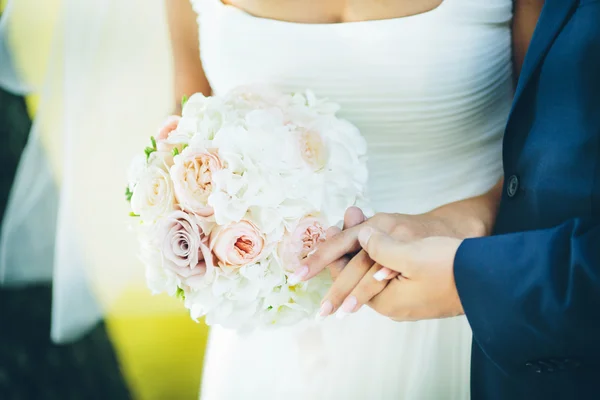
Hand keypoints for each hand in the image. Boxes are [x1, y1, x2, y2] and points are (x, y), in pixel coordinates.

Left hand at [297, 208, 482, 318]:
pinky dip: (380, 255)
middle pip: (357, 278)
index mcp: (387, 301)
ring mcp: (408, 300)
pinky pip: (390, 273)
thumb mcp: (410, 254)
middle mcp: (394, 305)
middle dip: (342, 255)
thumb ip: (379, 246)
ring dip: (362, 251)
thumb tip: (358, 234)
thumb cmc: (452, 267)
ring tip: (355, 229)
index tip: (325, 233)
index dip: (331, 255)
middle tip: (333, 231)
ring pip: (373, 273)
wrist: (492, 277)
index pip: (347, 277)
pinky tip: (380, 240)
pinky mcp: (420, 290)